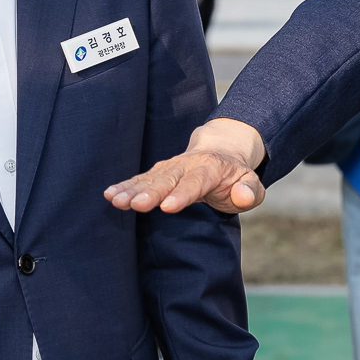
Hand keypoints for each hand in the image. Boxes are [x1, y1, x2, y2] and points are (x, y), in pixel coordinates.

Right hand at [106, 119, 267, 214]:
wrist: (220, 152)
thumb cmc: (234, 175)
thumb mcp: (250, 182)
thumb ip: (250, 191)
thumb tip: (243, 197)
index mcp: (210, 168)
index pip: (195, 182)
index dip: (182, 194)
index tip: (167, 207)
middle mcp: (186, 165)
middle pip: (167, 179)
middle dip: (150, 192)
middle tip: (135, 204)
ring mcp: (169, 168)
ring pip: (149, 178)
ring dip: (132, 189)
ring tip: (115, 200)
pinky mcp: (158, 173)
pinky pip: (140, 179)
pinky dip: (125, 186)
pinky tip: (109, 195)